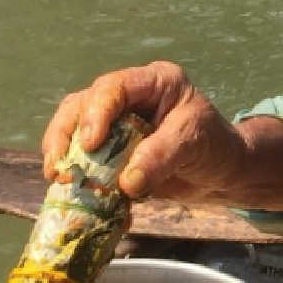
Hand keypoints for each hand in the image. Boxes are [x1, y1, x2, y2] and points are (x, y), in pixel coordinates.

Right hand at [41, 61, 240, 200]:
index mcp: (152, 82)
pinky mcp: (110, 152)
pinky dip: (80, 180)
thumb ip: (161, 157)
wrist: (222, 173)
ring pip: (73, 131)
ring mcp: (114, 124)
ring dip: (63, 157)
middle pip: (81, 106)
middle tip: (59, 166)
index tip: (90, 144)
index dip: (96, 113)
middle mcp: (128, 98)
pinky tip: (83, 200)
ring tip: (59, 181)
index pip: (113, 88)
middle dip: (65, 135)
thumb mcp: (195, 142)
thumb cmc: (215, 145)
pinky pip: (84, 161)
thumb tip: (126, 182)